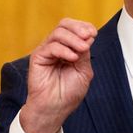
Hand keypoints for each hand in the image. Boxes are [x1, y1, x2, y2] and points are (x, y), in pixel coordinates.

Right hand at [19, 18, 97, 132]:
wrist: (55, 108)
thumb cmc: (68, 93)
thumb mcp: (83, 70)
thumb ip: (85, 53)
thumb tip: (88, 36)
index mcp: (68, 48)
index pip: (73, 28)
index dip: (84, 27)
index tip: (94, 33)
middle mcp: (56, 47)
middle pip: (64, 25)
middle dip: (78, 28)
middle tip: (88, 36)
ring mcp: (46, 51)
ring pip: (58, 33)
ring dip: (73, 39)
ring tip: (83, 49)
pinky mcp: (38, 57)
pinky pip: (51, 46)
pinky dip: (64, 49)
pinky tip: (73, 58)